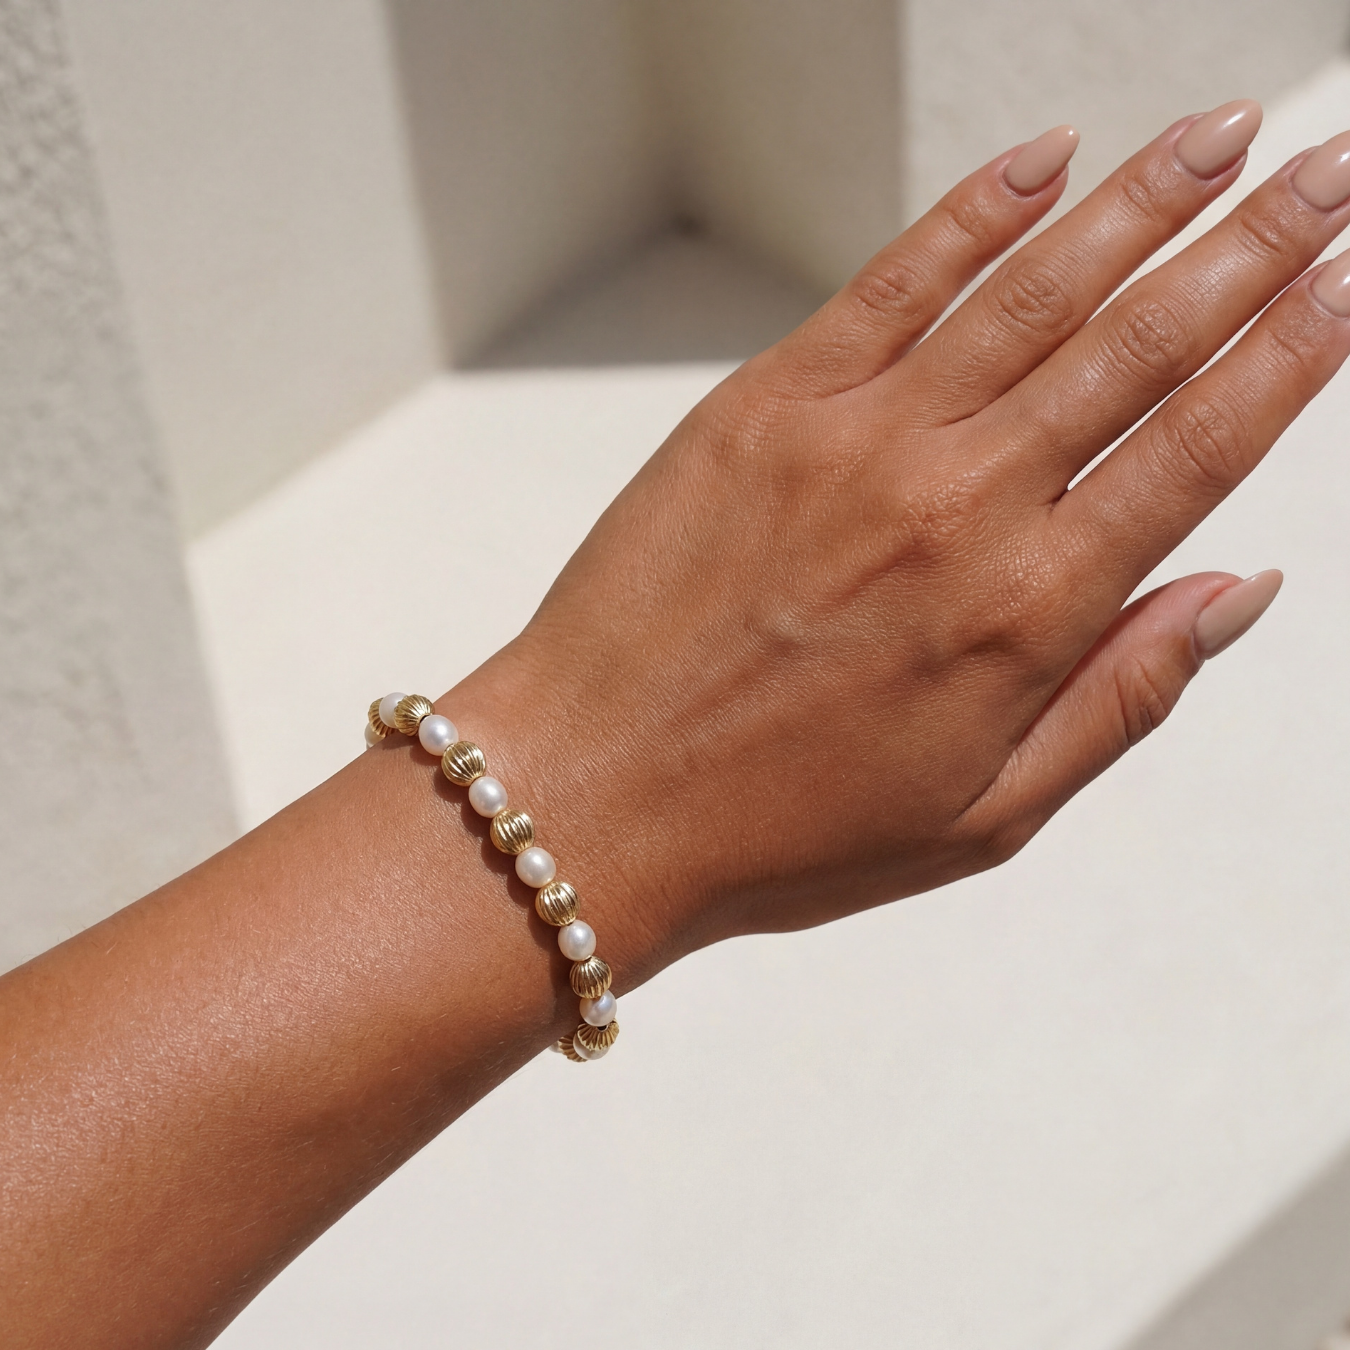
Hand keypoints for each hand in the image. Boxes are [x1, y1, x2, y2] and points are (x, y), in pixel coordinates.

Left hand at [457, 102, 1349, 971]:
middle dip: (1253, 246)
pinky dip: (975, 212)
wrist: (592, 798)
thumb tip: (1240, 589)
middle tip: (1332, 167)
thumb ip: (1120, 696)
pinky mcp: (762, 409)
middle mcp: (957, 506)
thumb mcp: (984, 814)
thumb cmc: (782, 829)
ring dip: (1142, 202)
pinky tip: (1044, 157)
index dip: (1292, 354)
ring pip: (1032, 292)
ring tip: (1224, 135)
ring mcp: (856, 442)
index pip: (1200, 450)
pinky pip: (889, 283)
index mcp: (1026, 612)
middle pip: (1138, 346)